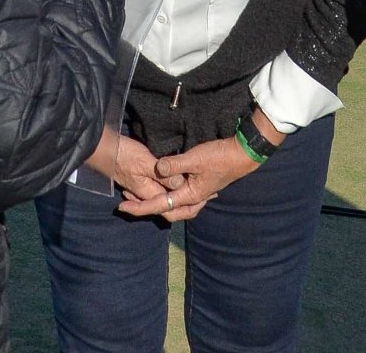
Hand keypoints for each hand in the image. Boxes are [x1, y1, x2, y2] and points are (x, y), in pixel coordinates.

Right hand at [83, 129, 204, 221]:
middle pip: (167, 204)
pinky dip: (169, 187)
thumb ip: (164, 175)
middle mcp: (144, 192)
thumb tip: (181, 186)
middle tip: (209, 195)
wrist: (102, 147)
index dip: (189, 204)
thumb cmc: (123, 154)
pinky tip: (176, 181)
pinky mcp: (137, 178)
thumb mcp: (146, 162)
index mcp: (148, 191)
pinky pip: (156, 188)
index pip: (170, 205)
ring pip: (162, 196)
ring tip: (199, 190)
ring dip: (179, 195)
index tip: (208, 196)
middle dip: (187, 203)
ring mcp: (139, 186)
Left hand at [118, 133, 260, 220]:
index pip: (159, 206)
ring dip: (158, 203)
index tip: (123, 207)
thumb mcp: (194, 158)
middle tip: (129, 202)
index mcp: (190, 196)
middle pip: (166, 212)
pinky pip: (180, 196)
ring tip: (141, 197)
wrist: (242, 154)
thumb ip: (174, 165)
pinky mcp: (200, 186)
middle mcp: (193, 199)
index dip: (140, 207)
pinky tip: (162, 188)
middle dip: (146, 208)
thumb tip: (155, 169)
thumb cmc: (220, 157)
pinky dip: (168, 195)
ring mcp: (197, 193)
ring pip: (174, 206)